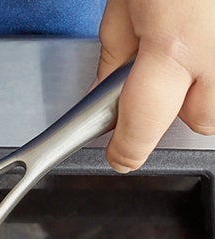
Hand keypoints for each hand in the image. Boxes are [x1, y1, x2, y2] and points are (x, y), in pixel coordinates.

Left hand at [97, 0, 214, 171]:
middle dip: (178, 105)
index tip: (119, 155)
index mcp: (172, 45)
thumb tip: (103, 96)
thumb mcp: (123, 2)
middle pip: (200, 120)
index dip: (126, 148)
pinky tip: (207, 34)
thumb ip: (115, 54)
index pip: (142, 126)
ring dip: (208, 85)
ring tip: (192, 45)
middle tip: (163, 72)